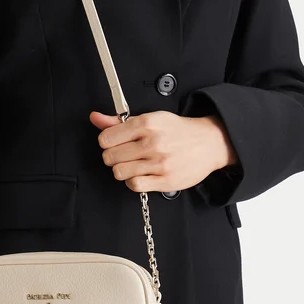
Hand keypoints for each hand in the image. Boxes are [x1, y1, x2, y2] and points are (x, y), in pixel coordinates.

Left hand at [90, 109, 237, 192]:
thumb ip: (119, 121)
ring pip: (119, 172)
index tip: (114, 143)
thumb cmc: (177, 131)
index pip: (106, 138)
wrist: (209, 143)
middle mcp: (153, 143)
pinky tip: (141, 175)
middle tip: (125, 154)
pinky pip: (134, 185)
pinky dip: (133, 182)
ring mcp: (159, 163)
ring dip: (123, 170)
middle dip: (113, 157)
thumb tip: (94, 118)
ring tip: (134, 164)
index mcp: (147, 124)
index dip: (107, 142)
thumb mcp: (149, 119)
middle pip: (110, 157)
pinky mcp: (165, 180)